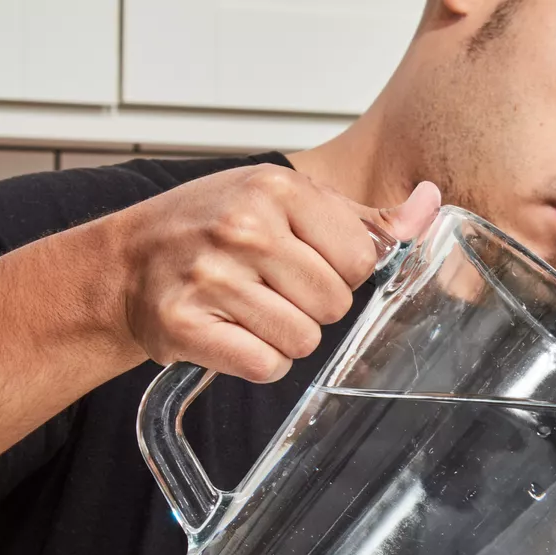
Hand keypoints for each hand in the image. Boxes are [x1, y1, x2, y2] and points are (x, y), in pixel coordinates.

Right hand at [110, 165, 440, 382]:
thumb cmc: (210, 228)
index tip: (303, 261)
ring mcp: (210, 275)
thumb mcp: (285, 204)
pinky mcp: (185, 324)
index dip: (340, 272)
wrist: (123, 263)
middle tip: (269, 288)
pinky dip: (255, 361)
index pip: (361, 259)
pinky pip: (265, 366)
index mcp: (276, 188)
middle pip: (335, 304)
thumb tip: (431, 205)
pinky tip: (230, 334)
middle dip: (311, 307)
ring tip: (246, 309)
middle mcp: (242, 226)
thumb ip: (363, 219)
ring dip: (282, 337)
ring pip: (303, 341)